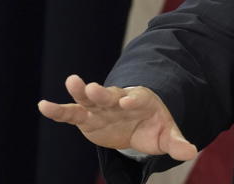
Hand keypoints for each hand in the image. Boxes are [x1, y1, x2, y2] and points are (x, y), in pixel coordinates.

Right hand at [37, 74, 197, 161]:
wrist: (138, 121)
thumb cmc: (153, 125)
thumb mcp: (166, 133)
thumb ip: (176, 142)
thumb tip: (190, 151)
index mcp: (140, 101)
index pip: (136, 99)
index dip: (132, 100)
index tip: (127, 101)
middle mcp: (117, 100)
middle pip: (110, 94)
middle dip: (102, 92)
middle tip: (94, 88)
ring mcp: (100, 108)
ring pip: (88, 99)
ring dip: (80, 91)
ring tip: (71, 81)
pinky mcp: (86, 117)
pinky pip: (71, 113)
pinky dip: (58, 110)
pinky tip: (43, 105)